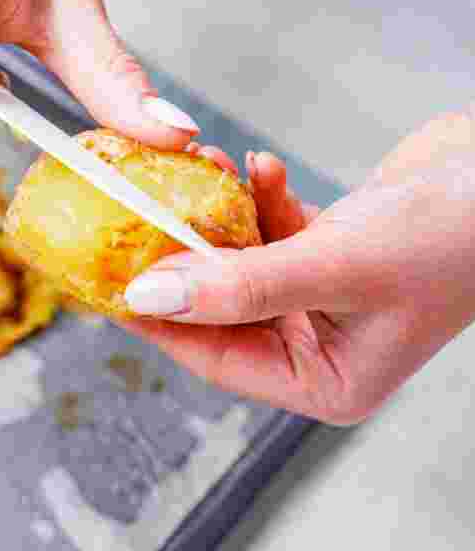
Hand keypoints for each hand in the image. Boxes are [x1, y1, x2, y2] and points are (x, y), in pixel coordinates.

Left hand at [124, 107, 474, 424]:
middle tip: (139, 221)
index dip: (159, 322)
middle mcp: (320, 347)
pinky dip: (258, 201)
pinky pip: (271, 232)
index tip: (109, 287)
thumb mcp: (336, 266)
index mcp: (326, 381)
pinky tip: (256, 170)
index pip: (216, 358)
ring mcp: (322, 300)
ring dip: (218, 218)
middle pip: (220, 310)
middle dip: (185, 260)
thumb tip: (151, 295)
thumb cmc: (456, 236)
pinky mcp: (327, 254)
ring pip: (241, 264)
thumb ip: (239, 285)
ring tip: (200, 173)